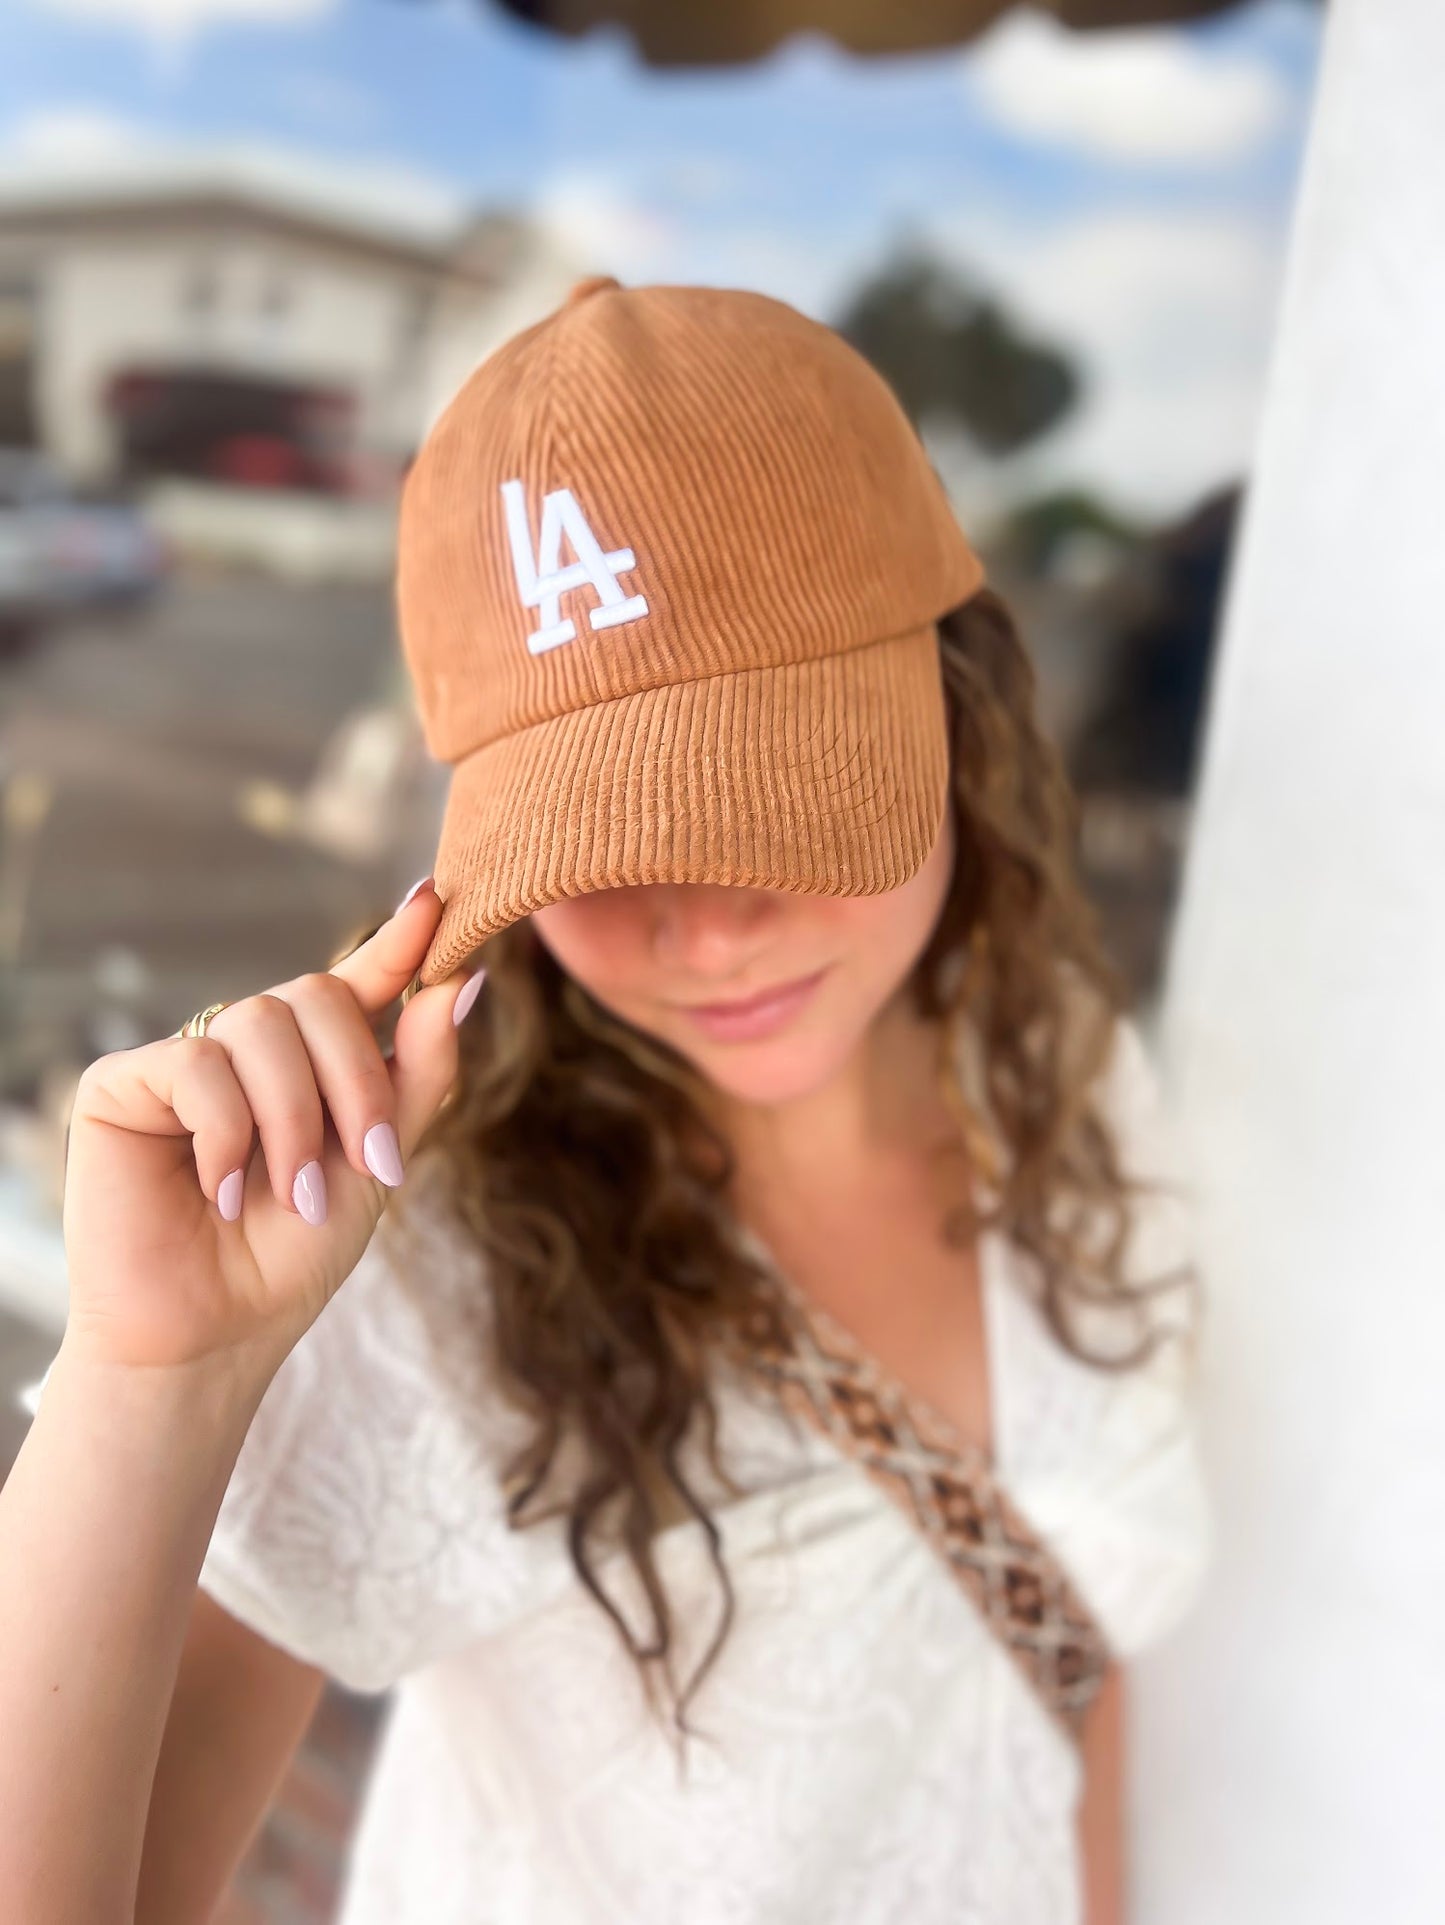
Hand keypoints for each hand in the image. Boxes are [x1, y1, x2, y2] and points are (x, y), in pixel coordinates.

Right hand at [58, 879, 481, 1378]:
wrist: (216, 1334)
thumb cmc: (295, 1256)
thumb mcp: (379, 1162)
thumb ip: (419, 1073)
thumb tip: (462, 981)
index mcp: (313, 1062)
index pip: (357, 981)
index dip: (397, 940)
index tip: (436, 901)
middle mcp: (250, 1048)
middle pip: (317, 994)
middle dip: (357, 1081)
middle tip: (369, 1164)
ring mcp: (187, 1059)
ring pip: (262, 1022)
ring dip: (295, 1119)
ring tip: (291, 1195)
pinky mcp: (124, 1082)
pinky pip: (198, 1063)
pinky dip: (228, 1133)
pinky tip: (224, 1190)